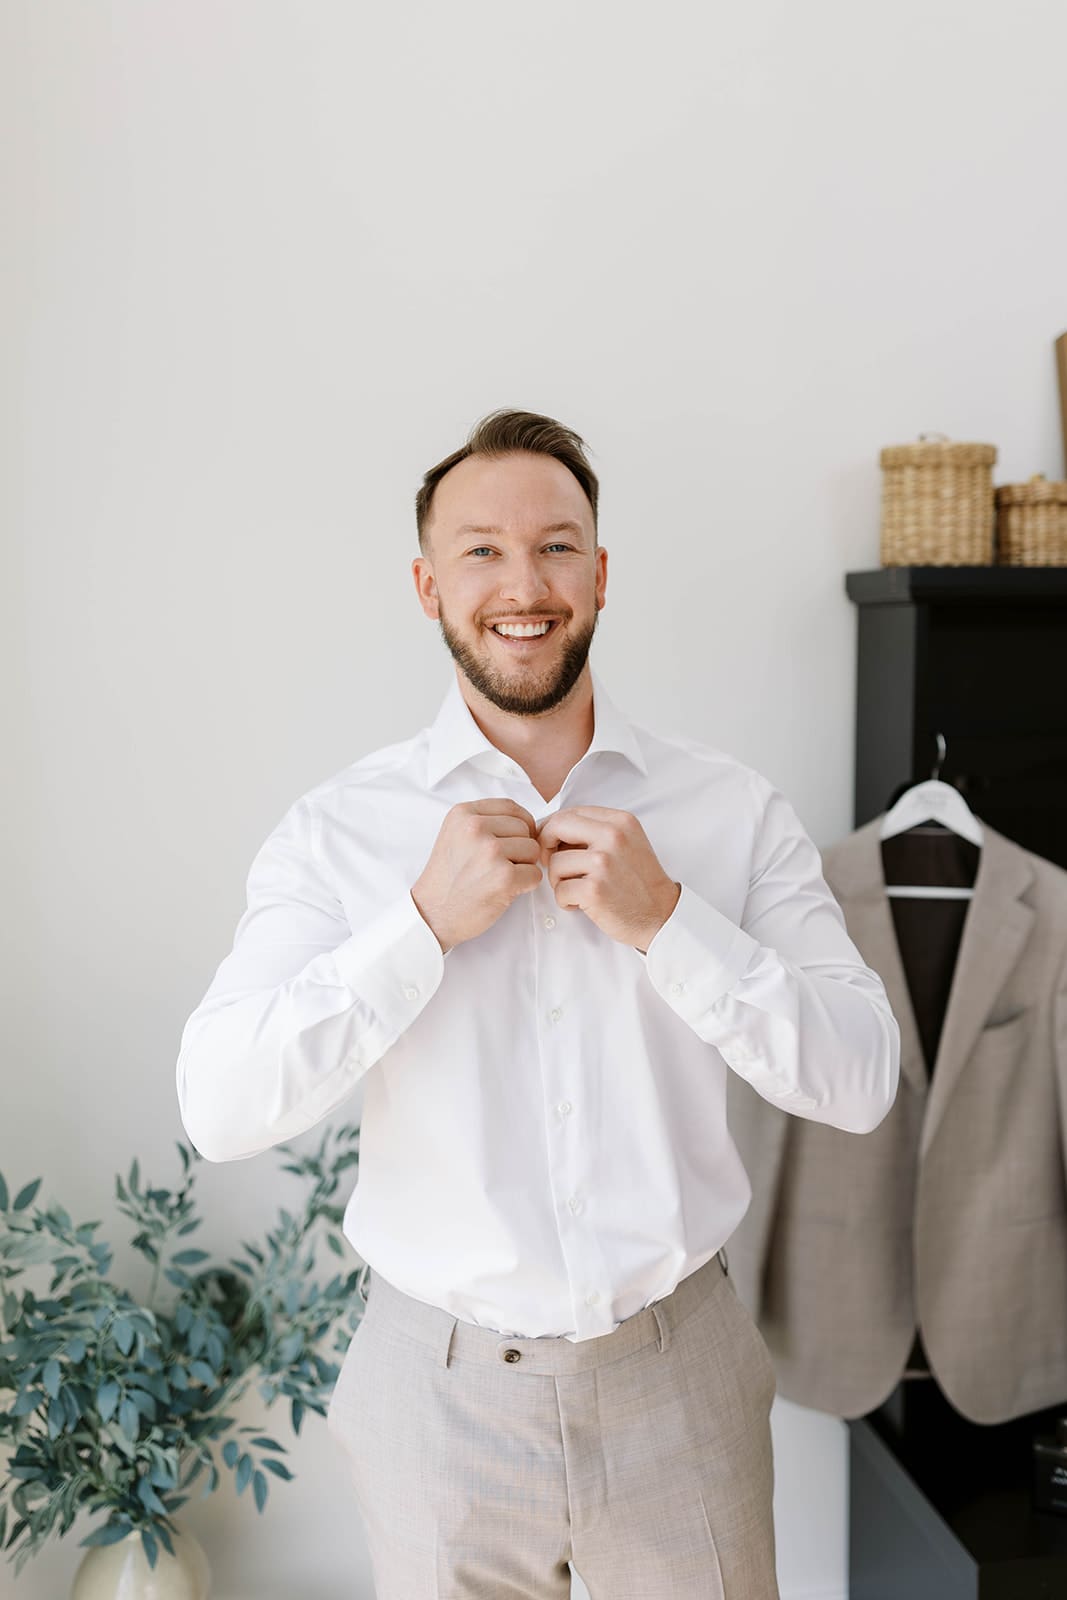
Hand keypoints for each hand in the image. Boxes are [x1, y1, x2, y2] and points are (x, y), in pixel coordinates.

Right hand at [411, 799, 541, 953]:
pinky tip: (504, 890)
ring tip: (498, 877)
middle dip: (520, 848)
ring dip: (524, 866)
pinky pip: (535, 874)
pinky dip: (526, 885)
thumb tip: (529, 823)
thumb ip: (486, 822)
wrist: (433, 914)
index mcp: (463, 813)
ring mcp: (490, 851)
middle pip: (525, 828)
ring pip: (533, 850)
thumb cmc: (448, 878)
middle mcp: (475, 828)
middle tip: (497, 866)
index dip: (519, 824)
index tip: (510, 841)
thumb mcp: (456, 835)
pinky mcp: (503, 877)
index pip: (510, 806)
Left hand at [536, 806, 680, 951]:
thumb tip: (551, 828)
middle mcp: (613, 837)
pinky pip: (560, 890)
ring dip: (559, 881)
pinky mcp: (595, 890)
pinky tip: (581, 904)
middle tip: (551, 864)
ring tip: (577, 890)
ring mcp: (604, 863)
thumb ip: (595, 831)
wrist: (661, 914)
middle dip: (546, 846)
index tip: (551, 844)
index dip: (553, 828)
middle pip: (557, 827)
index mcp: (620, 821)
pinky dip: (565, 901)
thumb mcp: (626, 842)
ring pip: (555, 863)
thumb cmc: (639, 881)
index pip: (571, 812)